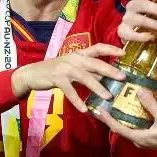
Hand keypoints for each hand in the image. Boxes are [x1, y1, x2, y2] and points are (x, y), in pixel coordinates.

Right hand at [11, 43, 125, 112]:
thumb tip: (107, 78)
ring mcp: (65, 68)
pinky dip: (77, 100)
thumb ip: (88, 71)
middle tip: (122, 77)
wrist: (32, 74)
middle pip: (95, 63)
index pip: (97, 47)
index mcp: (79, 54)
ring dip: (97, 87)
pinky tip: (84, 109)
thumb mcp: (73, 68)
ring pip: (85, 77)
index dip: (111, 48)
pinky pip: (70, 90)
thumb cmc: (56, 71)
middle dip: (110, 70)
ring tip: (108, 97)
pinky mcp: (57, 78)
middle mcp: (74, 58)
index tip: (124, 52)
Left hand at [96, 89, 156, 151]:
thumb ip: (151, 105)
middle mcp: (137, 140)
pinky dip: (129, 118)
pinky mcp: (147, 136)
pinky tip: (129, 109)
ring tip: (113, 105)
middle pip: (119, 128)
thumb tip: (139, 91)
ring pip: (126, 127)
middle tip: (103, 105)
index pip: (117, 128)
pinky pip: (133, 126)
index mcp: (138, 137)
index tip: (100, 109)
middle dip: (110, 117)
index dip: (107, 119)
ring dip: (119, 118)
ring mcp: (142, 139)